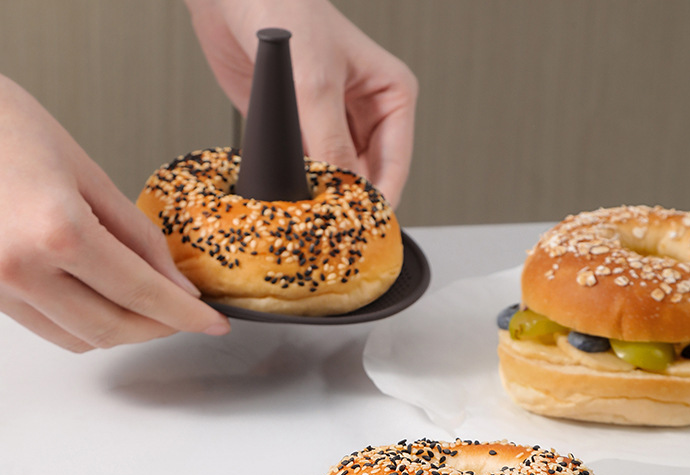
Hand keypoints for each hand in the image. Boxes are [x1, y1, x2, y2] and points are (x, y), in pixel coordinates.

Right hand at [0, 76, 229, 351]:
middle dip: (159, 328)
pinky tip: (105, 300)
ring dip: (123, 331)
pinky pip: (48, 328)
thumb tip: (177, 285)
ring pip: (79, 339)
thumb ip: (138, 238)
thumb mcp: (87, 173)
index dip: (186, 315)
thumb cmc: (4, 124)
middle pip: (111, 329)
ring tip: (149, 306)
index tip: (213, 323)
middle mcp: (20, 268)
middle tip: (187, 315)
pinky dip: (85, 324)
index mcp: (56, 232)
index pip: (141, 294)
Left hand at [185, 0, 417, 207]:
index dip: (379, 200)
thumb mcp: (315, 83)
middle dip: (349, 201)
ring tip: (308, 215)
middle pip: (367, 176)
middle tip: (331, 226)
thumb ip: (331, 142)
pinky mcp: (298, 130)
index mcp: (390, 95)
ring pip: (336, 177)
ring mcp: (330, 124)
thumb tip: (341, 193)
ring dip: (322, 196)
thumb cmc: (284, 6)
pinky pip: (304, 169)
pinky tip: (288, 196)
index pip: (395, 165)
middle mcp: (365, 113)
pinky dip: (297, 185)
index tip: (363, 227)